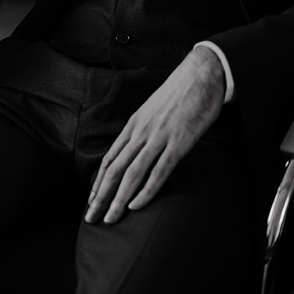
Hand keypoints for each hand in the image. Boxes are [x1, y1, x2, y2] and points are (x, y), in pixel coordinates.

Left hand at [85, 41, 227, 223]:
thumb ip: (143, 131)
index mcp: (134, 126)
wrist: (202, 73)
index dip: (98, 183)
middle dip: (101, 197)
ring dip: (119, 199)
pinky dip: (146, 190)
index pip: (109, 159)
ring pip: (132, 174)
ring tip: (110, 219)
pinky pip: (159, 171)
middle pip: (114, 170)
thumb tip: (135, 150)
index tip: (91, 202)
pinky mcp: (179, 142)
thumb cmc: (180, 94)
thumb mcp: (153, 111)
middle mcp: (141, 133)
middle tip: (91, 219)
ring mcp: (159, 138)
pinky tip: (136, 205)